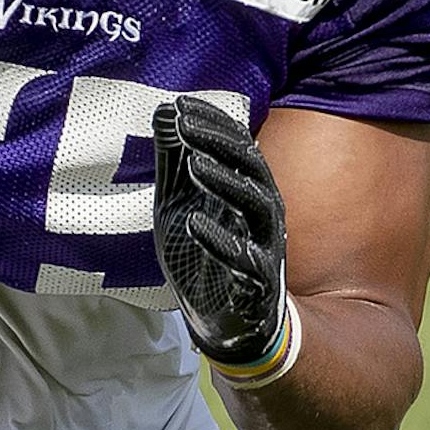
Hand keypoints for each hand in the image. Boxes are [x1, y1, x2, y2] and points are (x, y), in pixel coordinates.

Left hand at [153, 96, 287, 366]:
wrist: (228, 324)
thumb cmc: (204, 258)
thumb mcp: (178, 206)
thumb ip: (174, 164)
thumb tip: (164, 110)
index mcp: (248, 191)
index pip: (238, 147)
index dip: (213, 124)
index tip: (181, 104)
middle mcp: (263, 214)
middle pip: (252, 168)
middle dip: (221, 142)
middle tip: (185, 124)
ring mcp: (264, 247)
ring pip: (257, 206)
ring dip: (226, 183)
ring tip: (193, 163)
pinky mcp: (258, 284)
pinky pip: (245, 259)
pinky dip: (219, 241)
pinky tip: (193, 224)